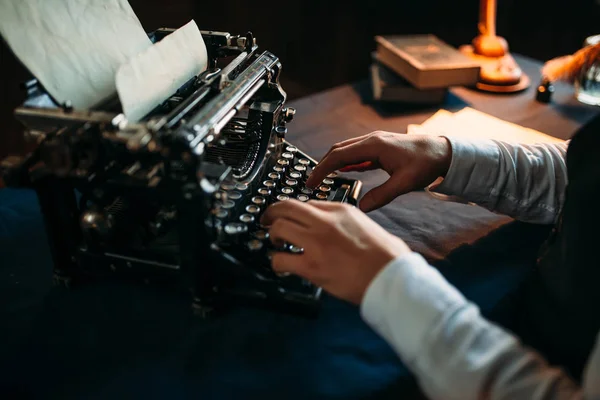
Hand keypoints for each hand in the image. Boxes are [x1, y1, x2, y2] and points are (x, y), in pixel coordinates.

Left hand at [260, 199, 410, 304]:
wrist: (392, 277)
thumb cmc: (387, 256)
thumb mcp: (367, 225)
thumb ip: (347, 222)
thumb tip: (336, 229)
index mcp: (341, 210)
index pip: (307, 203)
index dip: (295, 212)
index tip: (291, 218)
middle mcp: (325, 222)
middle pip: (286, 207)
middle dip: (271, 213)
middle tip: (267, 221)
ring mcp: (316, 243)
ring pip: (279, 228)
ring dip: (273, 236)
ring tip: (275, 244)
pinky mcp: (311, 266)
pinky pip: (281, 259)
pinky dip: (276, 262)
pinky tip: (281, 266)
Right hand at [306, 132, 451, 212]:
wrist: (443, 151)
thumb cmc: (427, 163)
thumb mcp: (405, 183)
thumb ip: (382, 195)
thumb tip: (362, 207)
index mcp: (374, 146)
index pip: (339, 156)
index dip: (322, 169)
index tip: (311, 182)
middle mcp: (371, 141)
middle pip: (337, 150)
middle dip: (322, 165)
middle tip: (311, 183)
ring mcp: (375, 142)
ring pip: (346, 150)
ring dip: (332, 163)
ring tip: (323, 179)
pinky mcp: (379, 147)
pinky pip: (356, 153)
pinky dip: (345, 162)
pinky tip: (343, 172)